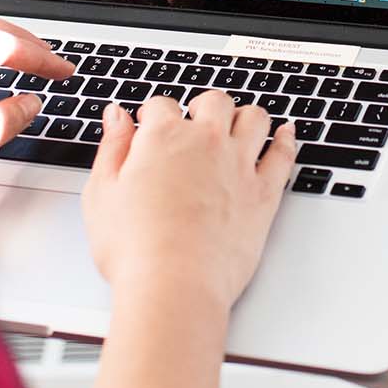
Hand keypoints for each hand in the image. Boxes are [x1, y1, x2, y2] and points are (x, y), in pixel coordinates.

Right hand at [83, 93, 297, 311]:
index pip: (161, 105)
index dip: (153, 114)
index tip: (150, 125)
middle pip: (214, 102)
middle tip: (195, 120)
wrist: (175, 286)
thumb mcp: (102, 193)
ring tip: (237, 125)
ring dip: (244, 116)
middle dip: (202, 107)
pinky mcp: (264, 194)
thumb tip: (116, 116)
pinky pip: (283, 155)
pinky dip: (286, 140)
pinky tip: (285, 135)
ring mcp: (240, 166)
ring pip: (254, 118)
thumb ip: (112, 147)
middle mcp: (206, 142)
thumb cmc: (135, 249)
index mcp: (163, 138)